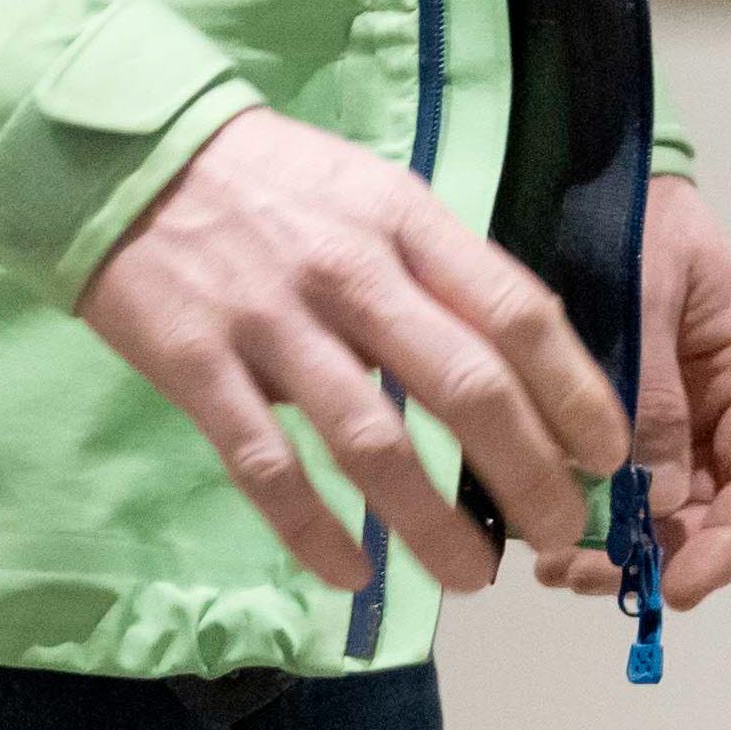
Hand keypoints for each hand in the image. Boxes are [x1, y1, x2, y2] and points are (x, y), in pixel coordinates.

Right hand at [78, 107, 628, 595]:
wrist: (124, 151)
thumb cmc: (273, 184)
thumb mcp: (375, 196)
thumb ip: (441, 274)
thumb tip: (521, 374)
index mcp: (407, 221)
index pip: (518, 314)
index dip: (575, 394)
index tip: (606, 457)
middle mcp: (349, 271)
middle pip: (465, 388)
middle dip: (529, 476)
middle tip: (561, 533)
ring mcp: (271, 321)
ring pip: (372, 443)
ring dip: (433, 525)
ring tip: (475, 577)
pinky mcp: (195, 364)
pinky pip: (267, 465)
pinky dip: (314, 531)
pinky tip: (354, 577)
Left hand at [531, 177, 730, 611]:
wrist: (583, 183)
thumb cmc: (636, 224)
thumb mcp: (649, 296)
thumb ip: (654, 393)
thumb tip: (655, 498)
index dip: (726, 544)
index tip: (678, 585)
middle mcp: (720, 419)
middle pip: (706, 516)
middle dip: (655, 558)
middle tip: (586, 575)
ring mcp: (671, 429)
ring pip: (657, 517)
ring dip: (614, 551)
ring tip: (558, 567)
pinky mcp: (619, 432)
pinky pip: (611, 493)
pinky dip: (584, 522)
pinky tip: (543, 538)